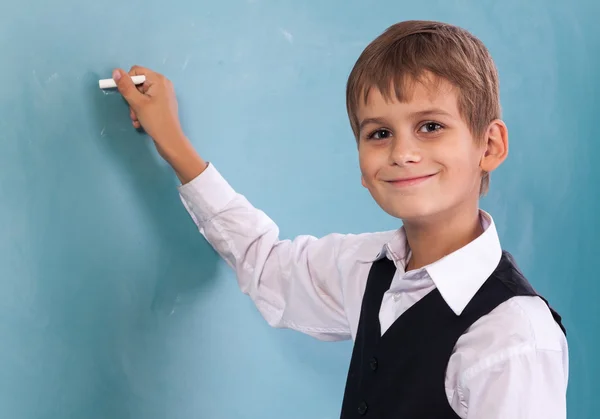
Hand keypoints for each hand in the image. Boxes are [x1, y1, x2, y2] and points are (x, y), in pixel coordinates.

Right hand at [112, 66, 206, 182]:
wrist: (170, 141)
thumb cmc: (155, 120)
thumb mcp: (137, 103)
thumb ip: (126, 86)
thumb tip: (116, 71)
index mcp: (158, 79)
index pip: (136, 71)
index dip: (127, 82)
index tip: (125, 95)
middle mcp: (163, 84)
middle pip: (138, 85)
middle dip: (132, 99)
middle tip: (133, 111)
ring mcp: (164, 95)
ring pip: (141, 96)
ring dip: (135, 108)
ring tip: (137, 119)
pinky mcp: (163, 105)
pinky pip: (147, 103)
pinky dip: (142, 112)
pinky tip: (141, 122)